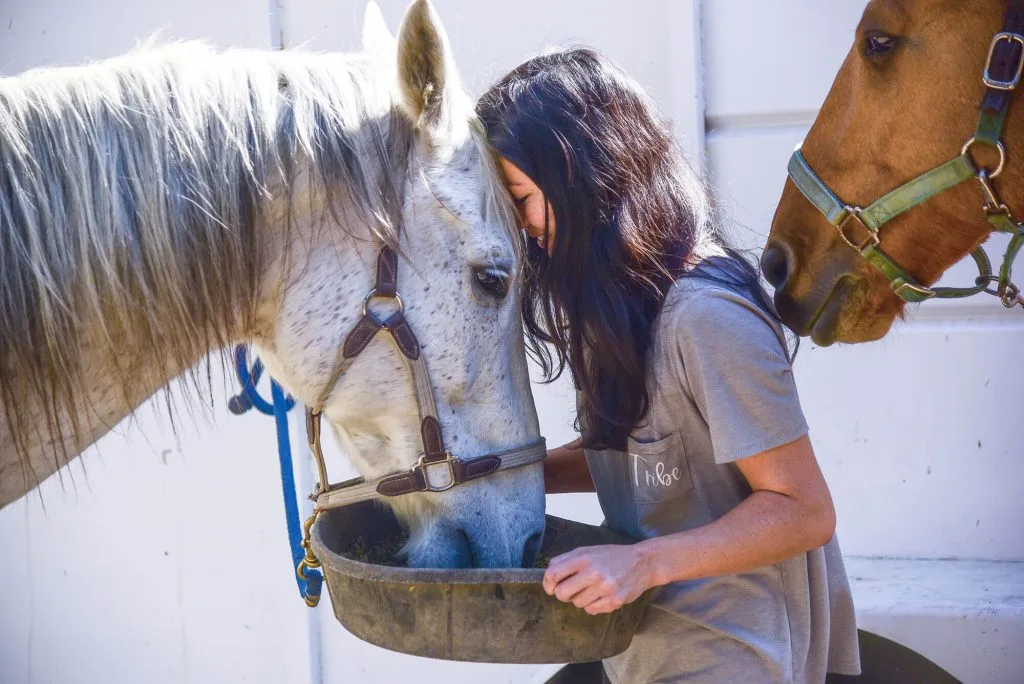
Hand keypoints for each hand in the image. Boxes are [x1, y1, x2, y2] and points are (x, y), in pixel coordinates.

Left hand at [542, 543, 656, 614]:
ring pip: (577, 603)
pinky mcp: (614, 601)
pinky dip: (592, 605)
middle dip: (563, 594)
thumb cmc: (612, 556)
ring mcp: (604, 588)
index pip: (554, 573)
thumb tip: (549, 575)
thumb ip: (567, 560)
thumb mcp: (588, 550)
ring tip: (591, 589)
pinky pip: (591, 610)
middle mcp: (593, 573)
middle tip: (571, 590)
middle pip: (562, 593)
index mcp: (584, 558)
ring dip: (580, 599)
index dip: (548, 583)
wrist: (642, 562)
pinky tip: (601, 595)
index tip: (550, 587)